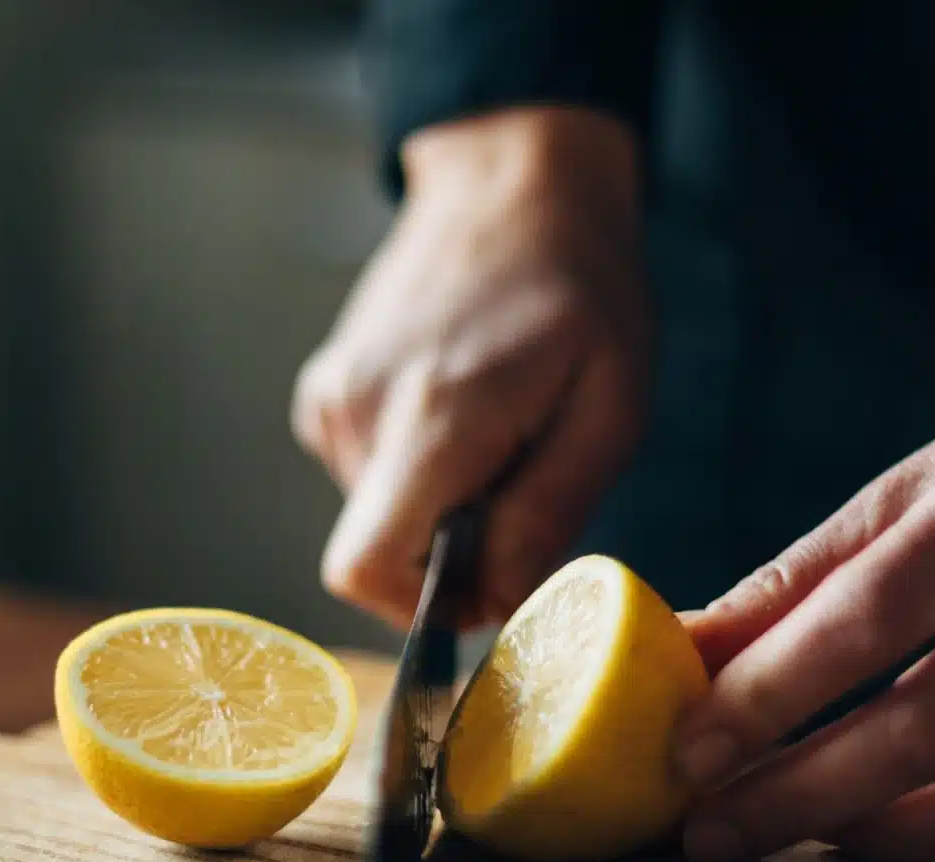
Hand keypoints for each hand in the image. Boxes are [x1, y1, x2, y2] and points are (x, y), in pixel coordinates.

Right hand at [292, 107, 648, 627]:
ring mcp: (332, 399)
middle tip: (520, 481)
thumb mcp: (608, 407)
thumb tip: (497, 601)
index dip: (425, 606)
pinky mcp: (326, 392)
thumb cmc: (579, 287)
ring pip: (376, 516)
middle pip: (379, 552)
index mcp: (432, 418)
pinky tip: (464, 411)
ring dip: (439, 505)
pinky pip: (367, 477)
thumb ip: (548, 513)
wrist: (510, 182)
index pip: (365, 570)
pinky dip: (418, 471)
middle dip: (451, 550)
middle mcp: (359, 412)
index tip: (491, 577)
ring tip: (499, 430)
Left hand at [673, 377, 934, 861]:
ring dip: (897, 837)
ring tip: (815, 840)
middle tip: (712, 835)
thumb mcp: (908, 490)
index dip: (771, 692)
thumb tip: (678, 650)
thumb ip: (796, 579)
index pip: (869, 616)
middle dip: (805, 794)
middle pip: (934, 725)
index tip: (689, 752)